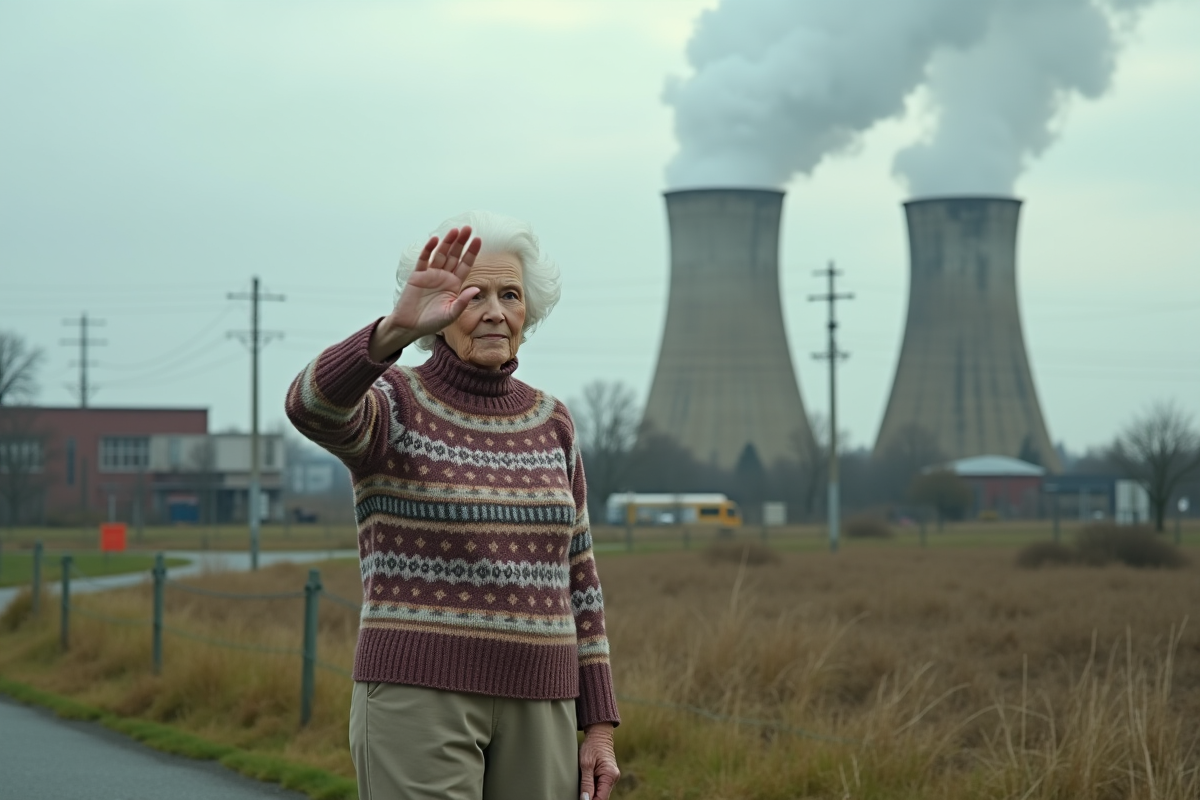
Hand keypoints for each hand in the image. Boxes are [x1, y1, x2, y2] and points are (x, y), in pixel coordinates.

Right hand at [368, 226, 482, 361]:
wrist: (410, 326)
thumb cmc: (432, 322)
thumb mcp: (451, 314)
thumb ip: (463, 301)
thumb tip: (476, 289)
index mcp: (454, 284)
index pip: (465, 264)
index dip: (471, 252)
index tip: (478, 239)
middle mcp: (444, 276)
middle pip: (454, 255)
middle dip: (461, 242)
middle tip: (468, 228)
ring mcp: (430, 274)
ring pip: (440, 254)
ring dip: (447, 242)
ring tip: (455, 230)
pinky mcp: (417, 275)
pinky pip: (424, 259)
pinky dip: (428, 249)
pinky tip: (435, 240)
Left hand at [579, 722, 619, 799]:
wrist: (598, 735)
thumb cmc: (591, 746)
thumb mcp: (586, 764)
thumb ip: (586, 783)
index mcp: (610, 775)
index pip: (601, 798)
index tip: (580, 799)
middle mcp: (613, 778)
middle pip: (601, 797)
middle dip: (590, 798)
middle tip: (578, 794)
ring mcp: (611, 777)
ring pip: (600, 793)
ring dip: (591, 793)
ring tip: (581, 787)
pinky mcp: (607, 776)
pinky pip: (600, 787)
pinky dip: (592, 788)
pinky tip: (585, 784)